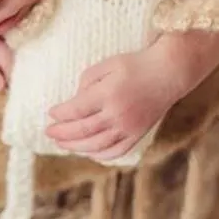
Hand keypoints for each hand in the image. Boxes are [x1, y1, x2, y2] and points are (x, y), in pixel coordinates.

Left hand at [46, 0, 218, 161]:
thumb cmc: (136, 64)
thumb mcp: (107, 64)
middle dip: (62, 133)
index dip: (59, 114)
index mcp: (108, 94)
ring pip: (96, 145)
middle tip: (48, 132)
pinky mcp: (138, 134)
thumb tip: (75, 100)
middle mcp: (117, 114)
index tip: (50, 114)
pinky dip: (100, 155)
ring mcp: (129, 127)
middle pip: (82, 131)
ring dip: (75, 147)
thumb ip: (87, 81)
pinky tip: (88, 151)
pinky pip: (116, 151)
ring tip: (62, 144)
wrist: (169, 73)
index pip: (75, 110)